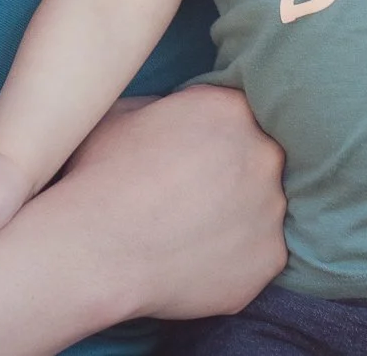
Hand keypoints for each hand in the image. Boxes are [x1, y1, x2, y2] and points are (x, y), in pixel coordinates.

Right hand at [69, 85, 286, 320]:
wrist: (96, 249)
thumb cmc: (100, 178)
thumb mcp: (123, 115)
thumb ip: (164, 106)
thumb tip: (173, 111)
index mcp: (230, 109)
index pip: (239, 116)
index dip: (216, 138)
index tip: (194, 159)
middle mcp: (263, 154)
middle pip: (258, 160)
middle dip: (234, 176)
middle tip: (192, 198)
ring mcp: (271, 208)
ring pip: (263, 209)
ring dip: (238, 218)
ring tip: (191, 234)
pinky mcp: (269, 257)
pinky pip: (260, 254)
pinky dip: (237, 259)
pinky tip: (198, 261)